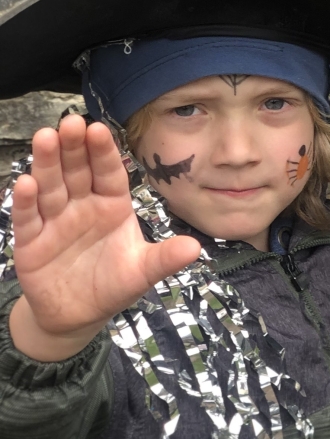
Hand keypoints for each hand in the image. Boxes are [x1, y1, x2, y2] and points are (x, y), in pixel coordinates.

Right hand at [8, 117, 199, 361]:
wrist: (78, 316)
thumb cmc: (113, 284)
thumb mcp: (141, 272)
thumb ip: (163, 258)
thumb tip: (195, 248)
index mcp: (112, 205)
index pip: (108, 173)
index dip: (103, 152)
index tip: (99, 129)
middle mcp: (82, 205)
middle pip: (77, 171)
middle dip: (73, 147)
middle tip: (70, 122)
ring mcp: (55, 220)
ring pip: (51, 186)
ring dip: (47, 163)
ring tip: (45, 138)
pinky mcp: (31, 241)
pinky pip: (29, 218)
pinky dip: (27, 202)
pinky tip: (26, 183)